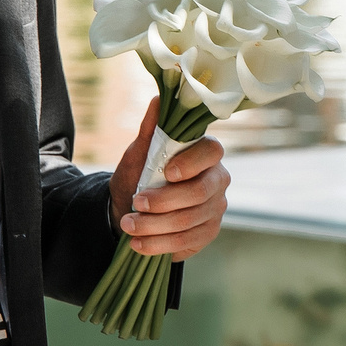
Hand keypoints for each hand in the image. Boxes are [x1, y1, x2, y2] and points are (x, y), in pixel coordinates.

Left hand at [108, 98, 229, 258]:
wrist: (132, 210)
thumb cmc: (139, 176)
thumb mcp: (138, 154)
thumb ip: (150, 131)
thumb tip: (158, 100)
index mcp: (205, 153)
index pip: (211, 152)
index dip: (191, 163)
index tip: (166, 172)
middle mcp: (217, 180)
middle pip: (200, 193)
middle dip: (163, 202)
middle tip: (135, 204)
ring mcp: (215, 208)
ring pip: (189, 222)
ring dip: (154, 227)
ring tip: (128, 226)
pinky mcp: (207, 233)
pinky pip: (187, 242)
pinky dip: (158, 244)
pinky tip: (138, 244)